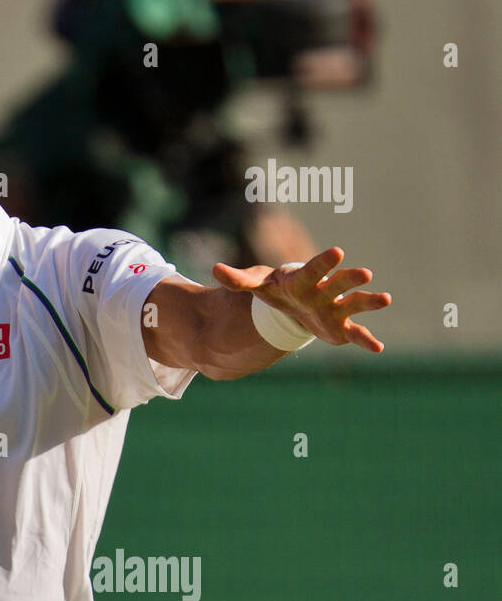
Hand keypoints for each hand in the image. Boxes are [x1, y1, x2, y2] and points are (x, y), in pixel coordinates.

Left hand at [212, 246, 391, 352]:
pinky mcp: (341, 327)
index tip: (337, 252)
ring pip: (353, 304)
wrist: (292, 303)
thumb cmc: (275, 289)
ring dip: (368, 302)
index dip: (323, 263)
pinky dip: (366, 340)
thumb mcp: (257, 284)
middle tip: (364, 274)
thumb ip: (238, 279)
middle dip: (349, 279)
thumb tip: (214, 270)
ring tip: (385, 299)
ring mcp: (335, 308)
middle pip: (338, 284)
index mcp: (303, 280)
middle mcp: (324, 291)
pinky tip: (378, 348)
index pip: (312, 270)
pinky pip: (356, 334)